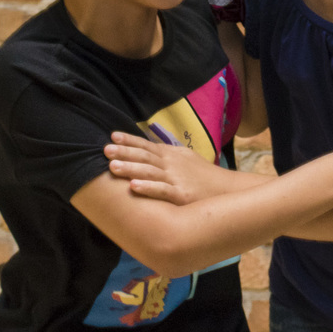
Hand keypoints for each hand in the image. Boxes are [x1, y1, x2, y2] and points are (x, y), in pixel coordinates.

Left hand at [105, 132, 222, 204]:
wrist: (227, 190)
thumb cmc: (204, 175)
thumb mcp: (186, 157)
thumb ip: (168, 151)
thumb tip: (150, 143)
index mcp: (171, 155)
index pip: (147, 145)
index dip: (130, 140)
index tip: (112, 136)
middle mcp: (171, 164)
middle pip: (145, 156)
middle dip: (124, 152)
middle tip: (105, 150)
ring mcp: (176, 179)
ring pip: (150, 172)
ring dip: (131, 168)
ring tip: (113, 167)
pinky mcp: (181, 195)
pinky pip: (162, 190)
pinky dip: (148, 188)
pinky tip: (133, 187)